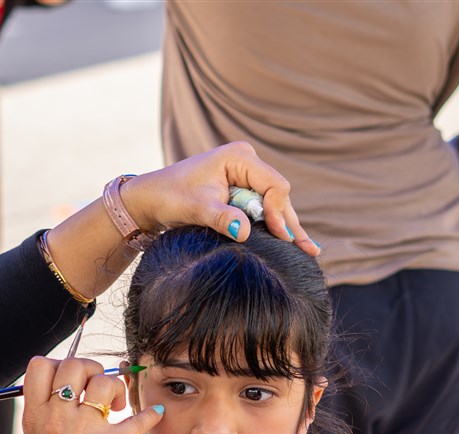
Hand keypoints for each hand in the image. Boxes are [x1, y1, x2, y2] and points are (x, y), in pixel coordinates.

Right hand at [20, 356, 163, 433]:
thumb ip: (44, 411)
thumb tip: (65, 380)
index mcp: (34, 417)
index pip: (40, 366)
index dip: (59, 364)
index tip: (73, 381)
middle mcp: (56, 420)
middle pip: (74, 366)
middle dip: (92, 370)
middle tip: (99, 390)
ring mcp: (84, 432)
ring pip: (104, 382)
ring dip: (115, 388)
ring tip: (117, 407)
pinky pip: (137, 417)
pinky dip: (149, 414)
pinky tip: (153, 414)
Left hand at [122, 142, 320, 255]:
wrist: (149, 200)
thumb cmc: (169, 197)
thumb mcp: (196, 208)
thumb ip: (221, 217)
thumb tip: (245, 231)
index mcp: (239, 157)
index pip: (274, 185)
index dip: (279, 212)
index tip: (280, 237)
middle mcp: (246, 162)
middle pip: (277, 196)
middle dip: (290, 223)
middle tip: (310, 251)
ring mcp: (245, 176)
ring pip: (272, 205)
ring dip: (285, 228)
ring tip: (310, 252)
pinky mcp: (240, 191)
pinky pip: (261, 209)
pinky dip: (273, 227)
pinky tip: (293, 243)